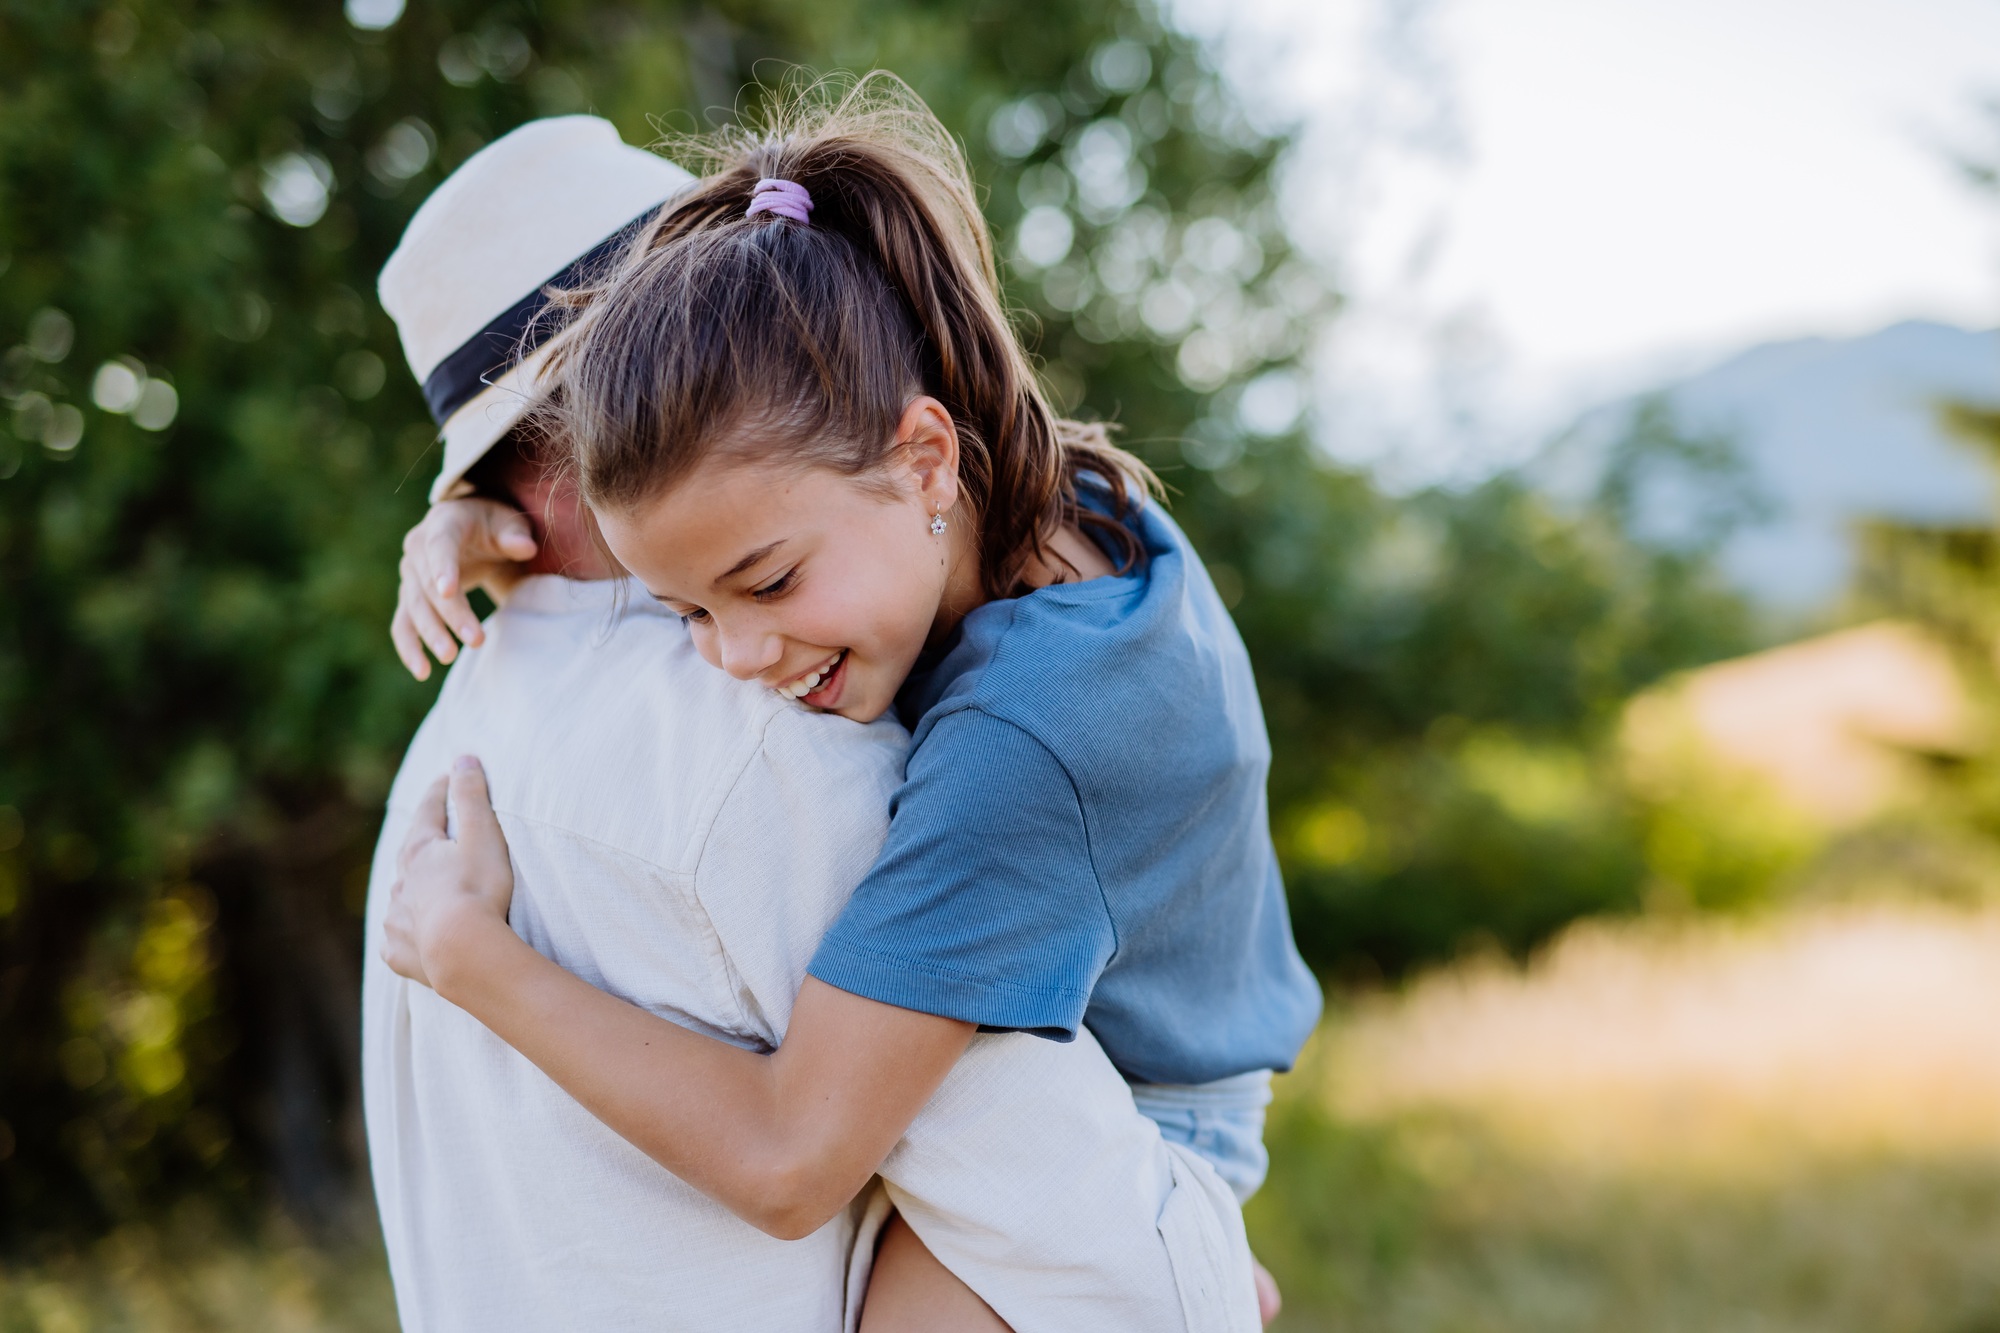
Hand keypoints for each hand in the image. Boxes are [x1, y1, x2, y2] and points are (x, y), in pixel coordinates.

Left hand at [382, 757, 516, 993]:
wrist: (462, 952)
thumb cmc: (478, 890)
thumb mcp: (482, 834)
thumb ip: (472, 796)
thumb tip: (463, 757)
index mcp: (420, 851)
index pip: (429, 811)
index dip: (439, 792)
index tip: (446, 778)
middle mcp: (401, 882)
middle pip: (410, 855)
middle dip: (422, 844)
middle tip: (431, 836)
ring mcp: (397, 918)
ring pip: (401, 898)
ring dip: (414, 891)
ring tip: (427, 892)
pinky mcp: (398, 952)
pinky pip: (399, 938)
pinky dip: (408, 933)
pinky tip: (415, 937)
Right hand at [391, 498, 539, 679]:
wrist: (470, 528)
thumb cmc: (493, 524)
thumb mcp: (508, 521)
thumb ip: (516, 534)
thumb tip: (525, 547)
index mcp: (443, 523)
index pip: (439, 545)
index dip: (443, 568)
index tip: (448, 591)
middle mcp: (418, 548)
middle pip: (428, 585)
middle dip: (451, 614)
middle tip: (476, 640)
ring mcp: (411, 574)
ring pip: (414, 607)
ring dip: (430, 634)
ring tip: (449, 657)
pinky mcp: (410, 598)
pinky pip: (403, 624)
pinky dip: (409, 647)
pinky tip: (422, 672)